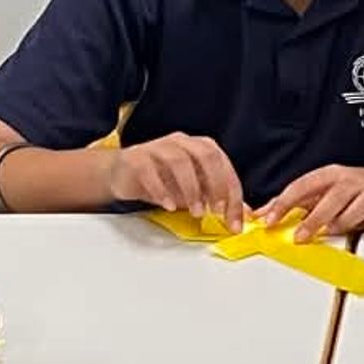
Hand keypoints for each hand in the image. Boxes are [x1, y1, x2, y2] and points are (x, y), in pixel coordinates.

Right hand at [105, 133, 246, 223]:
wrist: (121, 174)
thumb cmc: (160, 179)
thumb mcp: (193, 190)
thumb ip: (215, 198)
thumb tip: (242, 213)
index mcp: (199, 147)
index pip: (223, 166)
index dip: (233, 194)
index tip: (234, 220)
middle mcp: (181, 143)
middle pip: (206, 155)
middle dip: (216, 184)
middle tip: (218, 210)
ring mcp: (158, 148)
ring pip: (180, 161)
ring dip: (191, 189)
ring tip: (195, 212)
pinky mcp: (137, 158)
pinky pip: (151, 171)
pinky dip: (163, 190)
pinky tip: (169, 206)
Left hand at [257, 166, 363, 241]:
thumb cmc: (346, 191)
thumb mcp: (318, 190)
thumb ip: (289, 203)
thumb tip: (258, 215)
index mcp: (330, 174)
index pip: (302, 186)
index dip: (284, 203)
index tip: (270, 220)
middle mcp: (351, 181)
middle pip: (332, 198)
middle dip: (314, 220)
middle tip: (300, 237)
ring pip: (356, 210)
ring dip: (341, 224)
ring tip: (331, 231)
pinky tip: (362, 227)